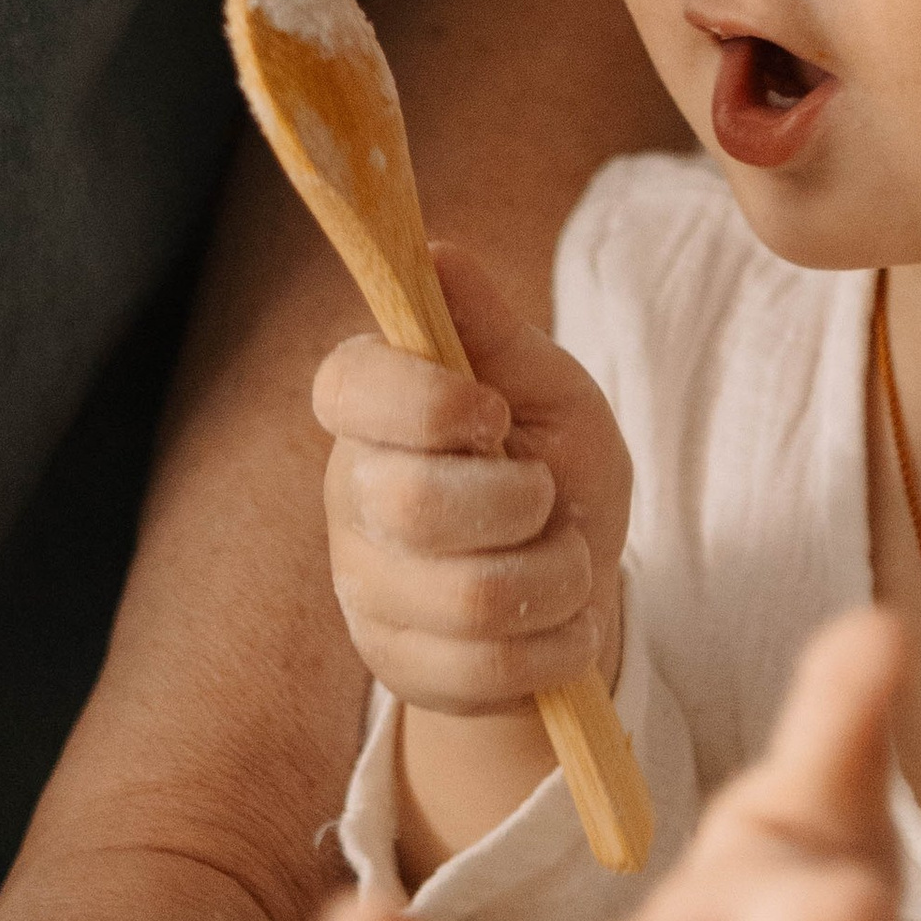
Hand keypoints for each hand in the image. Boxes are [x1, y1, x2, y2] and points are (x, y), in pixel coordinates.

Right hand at [315, 242, 631, 717]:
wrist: (573, 587)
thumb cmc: (555, 463)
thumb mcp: (548, 389)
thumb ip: (492, 333)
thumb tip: (438, 251)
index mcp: (374, 408)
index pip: (347, 388)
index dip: (425, 401)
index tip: (493, 413)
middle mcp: (349, 496)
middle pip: (414, 505)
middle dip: (521, 503)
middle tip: (545, 495)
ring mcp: (364, 589)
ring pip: (468, 598)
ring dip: (558, 578)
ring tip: (565, 561)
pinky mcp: (397, 667)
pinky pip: (490, 669)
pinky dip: (559, 645)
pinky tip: (559, 622)